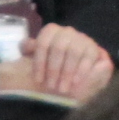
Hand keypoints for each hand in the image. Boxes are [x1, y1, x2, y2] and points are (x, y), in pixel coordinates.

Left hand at [0, 24, 114, 99]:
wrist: (75, 70)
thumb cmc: (52, 64)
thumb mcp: (38, 57)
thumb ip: (29, 50)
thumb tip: (25, 45)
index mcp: (50, 31)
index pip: (43, 44)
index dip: (39, 63)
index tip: (38, 80)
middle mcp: (66, 32)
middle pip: (58, 48)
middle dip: (54, 69)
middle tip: (51, 86)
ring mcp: (81, 38)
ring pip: (73, 52)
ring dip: (67, 72)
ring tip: (63, 88)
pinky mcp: (93, 47)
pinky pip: (88, 57)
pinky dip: (81, 70)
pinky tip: (76, 82)